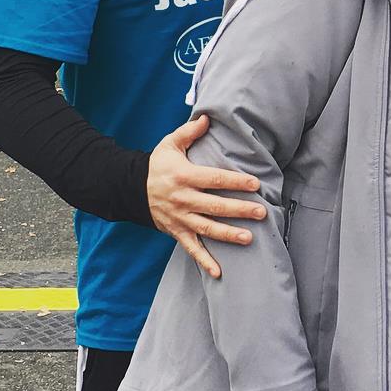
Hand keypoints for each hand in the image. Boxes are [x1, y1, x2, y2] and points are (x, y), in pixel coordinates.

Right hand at [147, 115, 266, 278]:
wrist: (129, 189)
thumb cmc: (157, 165)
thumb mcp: (169, 144)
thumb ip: (189, 132)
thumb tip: (207, 117)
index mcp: (185, 176)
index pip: (215, 179)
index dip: (236, 182)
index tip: (255, 184)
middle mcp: (183, 199)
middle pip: (215, 206)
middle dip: (239, 210)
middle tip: (261, 212)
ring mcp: (179, 218)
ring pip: (207, 229)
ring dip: (228, 235)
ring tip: (249, 238)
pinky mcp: (176, 231)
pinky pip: (192, 248)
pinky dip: (205, 261)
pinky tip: (220, 272)